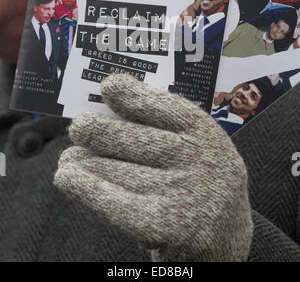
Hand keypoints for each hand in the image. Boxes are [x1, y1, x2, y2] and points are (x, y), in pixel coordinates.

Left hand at [55, 74, 252, 261]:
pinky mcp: (168, 226)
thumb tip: (111, 105)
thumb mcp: (195, 146)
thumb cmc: (196, 180)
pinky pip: (118, 205)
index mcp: (205, 132)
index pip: (166, 107)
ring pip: (119, 171)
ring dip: (85, 162)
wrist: (224, 235)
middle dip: (99, 131)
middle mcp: (199, 160)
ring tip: (69, 158)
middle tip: (79, 127)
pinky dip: (87, 189)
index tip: (108, 87)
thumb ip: (164, 127)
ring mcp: (184, 193)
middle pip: (136, 139)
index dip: (134, 96)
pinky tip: (66, 178)